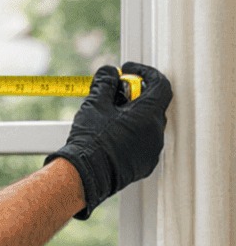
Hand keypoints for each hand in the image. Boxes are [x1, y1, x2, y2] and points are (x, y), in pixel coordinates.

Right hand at [45, 62, 171, 218]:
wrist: (86, 173)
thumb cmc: (92, 139)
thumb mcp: (94, 104)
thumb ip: (105, 83)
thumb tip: (108, 72)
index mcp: (148, 114)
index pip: (160, 84)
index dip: (145, 73)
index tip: (128, 72)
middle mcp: (156, 132)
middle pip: (153, 104)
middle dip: (135, 96)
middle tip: (114, 95)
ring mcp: (153, 150)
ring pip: (148, 124)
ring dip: (133, 116)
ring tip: (109, 118)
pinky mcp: (145, 164)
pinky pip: (144, 142)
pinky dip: (132, 134)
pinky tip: (111, 136)